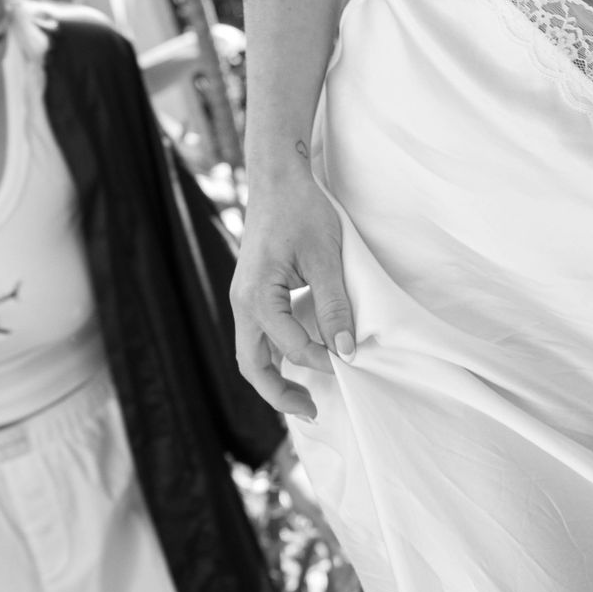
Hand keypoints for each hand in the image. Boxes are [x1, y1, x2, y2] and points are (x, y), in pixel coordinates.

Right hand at [231, 157, 354, 420]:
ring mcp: (245, 299)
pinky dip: (277, 356)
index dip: (321, 361)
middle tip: (312, 413)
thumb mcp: (326, 257)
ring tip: (307, 398)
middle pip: (252, 365)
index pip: (289, 347)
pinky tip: (302, 362)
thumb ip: (334, 306)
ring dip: (276, 379)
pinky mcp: (254, 294)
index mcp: (256, 296)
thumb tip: (345, 351)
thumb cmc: (302, 211)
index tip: (350, 363)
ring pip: (252, 353)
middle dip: (280, 393)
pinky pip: (260, 336)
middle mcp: (243, 302)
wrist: (278, 178)